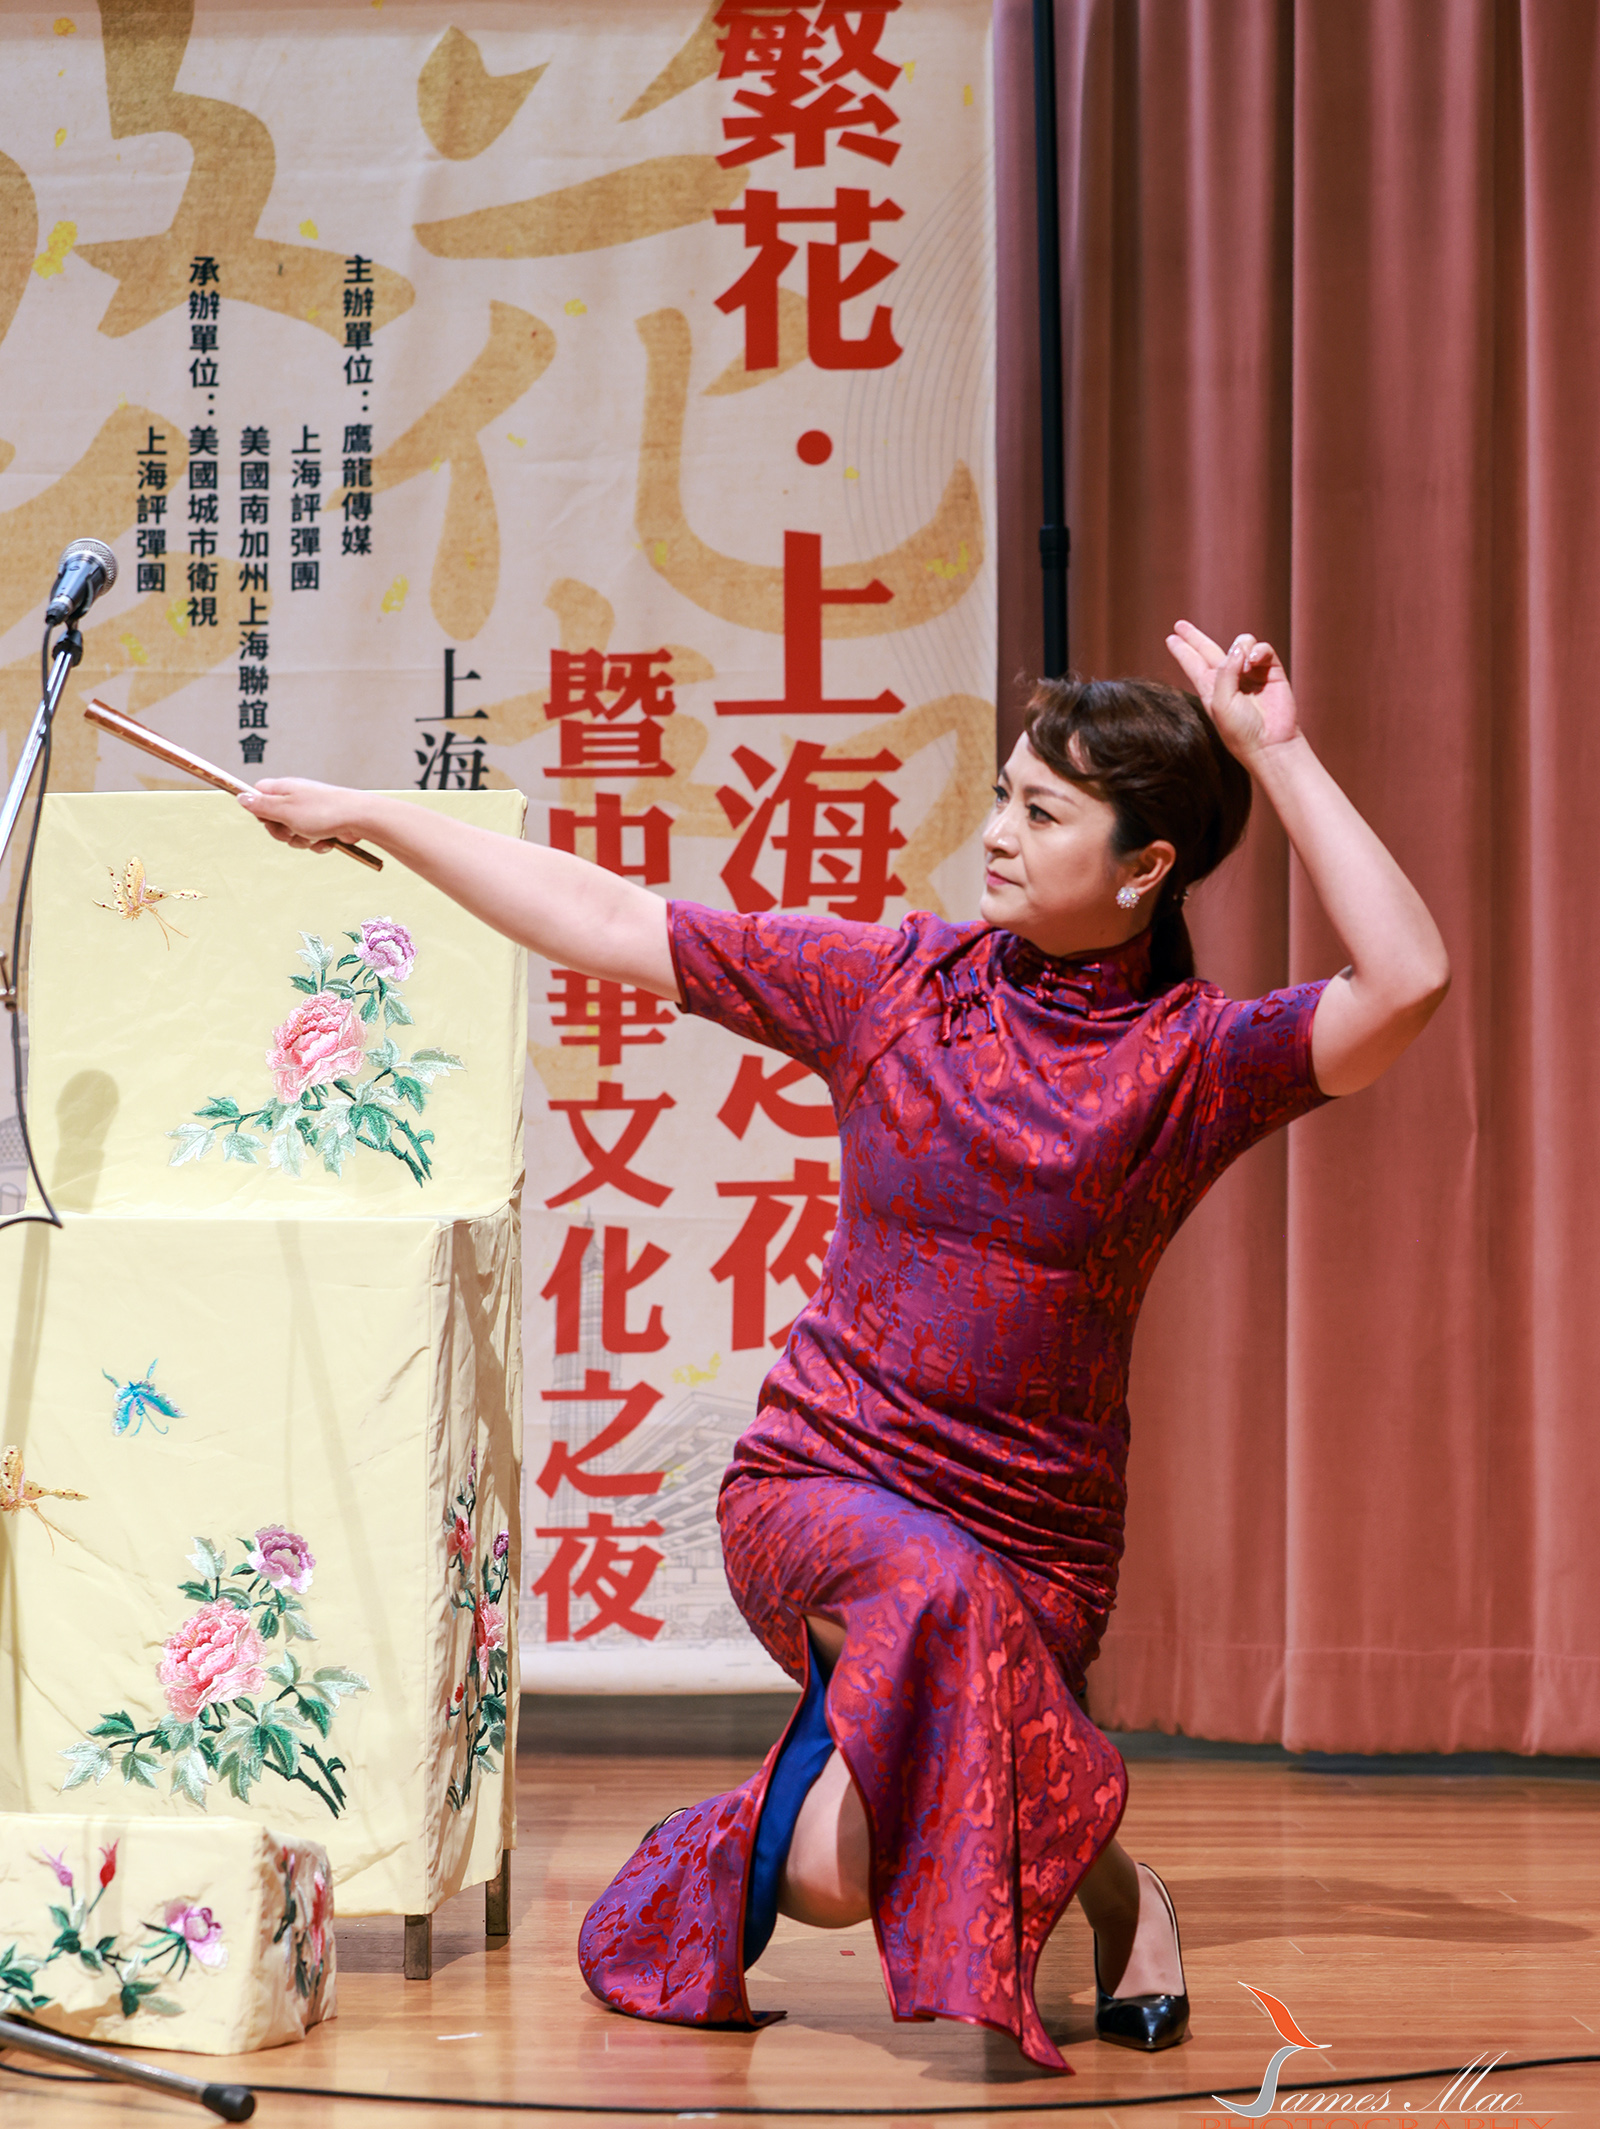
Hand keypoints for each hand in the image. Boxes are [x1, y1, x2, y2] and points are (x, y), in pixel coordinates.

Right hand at [238, 778, 372, 852]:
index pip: (257, 795)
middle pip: (273, 820)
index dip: (259, 811)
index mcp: (283, 788)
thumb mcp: (285, 810)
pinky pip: (310, 839)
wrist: (360, 819)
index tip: (268, 818)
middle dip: (282, 832)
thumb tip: (240, 797)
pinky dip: (317, 843)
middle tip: (293, 830)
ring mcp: (310, 812)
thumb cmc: (324, 812)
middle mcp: (296, 798)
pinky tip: (327, 841)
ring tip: (314, 835)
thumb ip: (261, 806)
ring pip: (292, 833)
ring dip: (301, 840)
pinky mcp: (323, 824)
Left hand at [1165, 619, 1299, 758]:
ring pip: (1241, 644)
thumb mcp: (1220, 703)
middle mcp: (1229, 680)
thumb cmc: (1241, 730)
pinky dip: (1258, 650)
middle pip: (1209, 651)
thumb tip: (1239, 648)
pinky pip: (1262, 649)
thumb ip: (1224, 672)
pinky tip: (1254, 661)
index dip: (1182, 650)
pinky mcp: (1271, 672)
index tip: (1170, 637)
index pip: (1193, 664)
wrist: (1271, 743)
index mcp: (1211, 690)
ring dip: (1240, 647)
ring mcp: (1250, 674)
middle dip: (1195, 637)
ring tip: (1244, 665)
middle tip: (1180, 624)